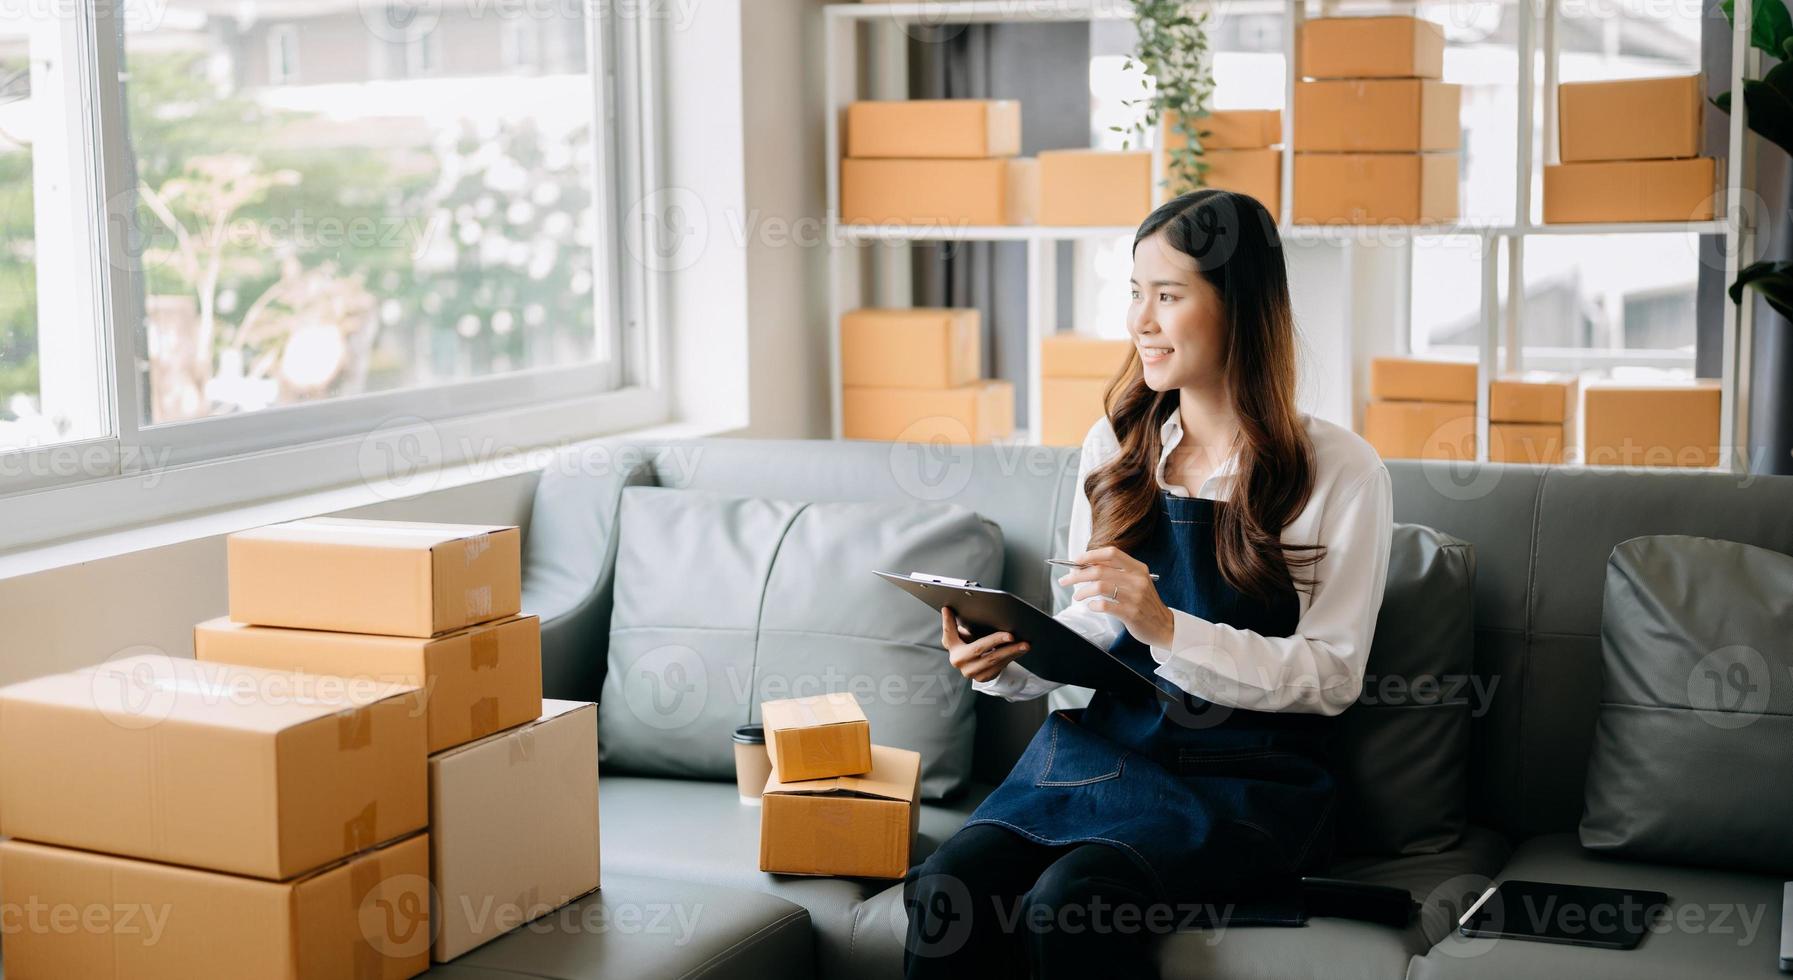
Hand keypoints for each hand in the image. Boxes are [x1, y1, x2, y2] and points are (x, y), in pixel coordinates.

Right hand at [940, 606, 1029, 682]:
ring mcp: (970, 672)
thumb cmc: (970, 644)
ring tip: (1024, 644)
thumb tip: (949, 608)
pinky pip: (1000, 666)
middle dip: (996, 640)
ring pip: (993, 660)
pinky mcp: (982, 678)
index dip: (947, 622)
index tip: (948, 609)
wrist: (974, 665)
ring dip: (1011, 651)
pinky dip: (1011, 657)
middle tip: (1011, 635)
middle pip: (978, 649)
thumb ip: (956, 625)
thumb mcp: (962, 635)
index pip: (948, 633)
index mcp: (952, 647)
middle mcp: (958, 661)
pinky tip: (1020, 651)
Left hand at [1057, 546, 1175, 648]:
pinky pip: (1105, 605)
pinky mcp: (1131, 613)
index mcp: (1138, 568)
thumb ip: (1117, 573)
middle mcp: (1137, 580)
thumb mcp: (1136, 582)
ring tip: (1077, 596)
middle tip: (1066, 580)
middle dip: (1078, 575)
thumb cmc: (1145, 603)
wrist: (1164, 625)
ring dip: (1083, 591)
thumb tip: (1087, 566)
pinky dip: (1093, 605)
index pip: (1111, 553)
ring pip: (1100, 587)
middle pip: (1100, 570)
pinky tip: (1091, 606)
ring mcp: (1135, 596)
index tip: (1076, 561)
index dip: (1091, 555)